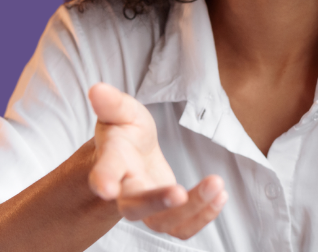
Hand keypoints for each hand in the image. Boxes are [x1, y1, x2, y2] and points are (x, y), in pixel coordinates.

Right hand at [87, 82, 227, 238]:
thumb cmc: (125, 132)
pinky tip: (221, 197)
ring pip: (163, 222)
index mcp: (112, 162)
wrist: (130, 155)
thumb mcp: (121, 112)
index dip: (103, 179)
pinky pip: (181, 228)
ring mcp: (144, 207)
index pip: (105, 171)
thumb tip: (96, 89)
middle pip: (134, 206)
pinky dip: (202, 217)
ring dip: (192, 209)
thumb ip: (113, 104)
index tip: (104, 189)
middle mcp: (125, 190)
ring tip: (217, 186)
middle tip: (178, 193)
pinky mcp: (164, 215)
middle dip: (156, 202)